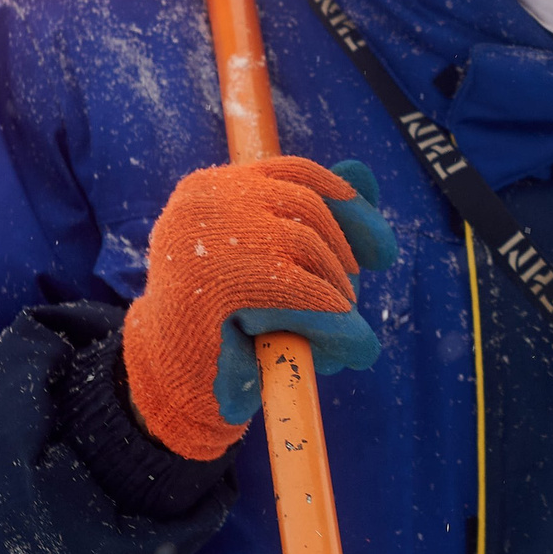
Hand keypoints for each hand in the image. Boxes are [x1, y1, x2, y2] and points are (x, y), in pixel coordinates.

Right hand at [123, 158, 399, 459]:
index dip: (348, 203)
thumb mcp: (270, 264)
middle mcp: (203, 202)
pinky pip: (299, 291)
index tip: (379, 248)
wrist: (173, 383)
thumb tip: (361, 170)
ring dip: (339, 289)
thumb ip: (311, 217)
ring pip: (305, 245)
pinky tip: (351, 344)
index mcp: (210, 189)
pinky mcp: (214, 286)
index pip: (296, 174)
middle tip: (360, 290)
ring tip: (344, 323)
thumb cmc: (223, 324)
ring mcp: (203, 239)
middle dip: (350, 247)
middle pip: (306, 204)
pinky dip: (335, 319)